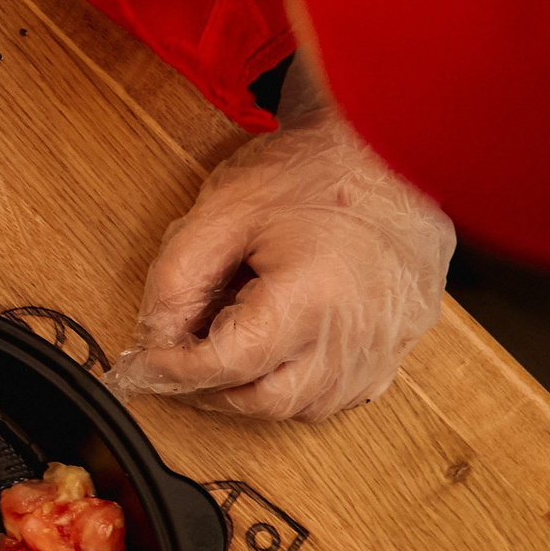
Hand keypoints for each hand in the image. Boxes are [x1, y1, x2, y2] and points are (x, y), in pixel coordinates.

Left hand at [114, 71, 454, 419]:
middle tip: (181, 356)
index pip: (229, 364)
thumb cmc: (313, 169)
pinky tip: (285, 343)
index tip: (148, 360)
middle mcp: (355, 334)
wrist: (391, 144)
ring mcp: (385, 345)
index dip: (177, 369)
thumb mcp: (224, 208)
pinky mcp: (401, 344)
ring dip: (259, 387)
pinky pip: (345, 392)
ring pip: (307, 406)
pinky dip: (303, 383)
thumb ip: (178, 275)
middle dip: (212, 387)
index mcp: (311, 296)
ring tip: (237, 337)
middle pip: (266, 401)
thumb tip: (156, 333)